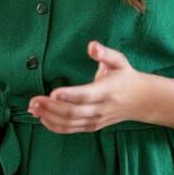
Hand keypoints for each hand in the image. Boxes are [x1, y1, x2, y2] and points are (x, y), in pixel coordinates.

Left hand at [28, 41, 145, 133]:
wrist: (141, 101)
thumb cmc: (125, 76)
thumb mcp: (119, 61)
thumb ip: (104, 53)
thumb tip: (91, 46)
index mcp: (107, 91)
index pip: (86, 95)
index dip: (69, 95)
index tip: (52, 92)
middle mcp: (100, 108)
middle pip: (73, 112)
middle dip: (51, 107)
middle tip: (33, 101)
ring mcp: (96, 119)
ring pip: (70, 123)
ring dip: (49, 117)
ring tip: (32, 108)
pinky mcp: (91, 126)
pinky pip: (71, 129)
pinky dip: (55, 126)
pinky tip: (42, 118)